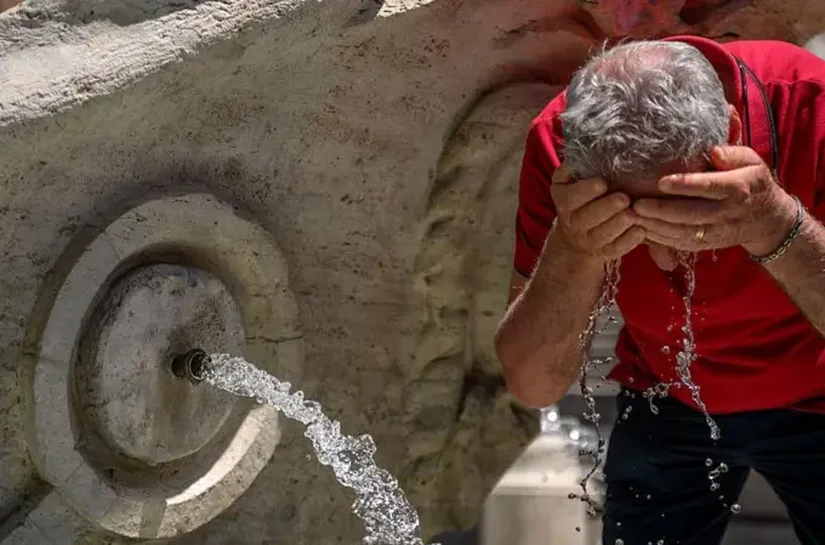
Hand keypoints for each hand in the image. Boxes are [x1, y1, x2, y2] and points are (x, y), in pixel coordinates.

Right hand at [551, 163, 644, 260]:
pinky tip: (641, 229)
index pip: (571, 197)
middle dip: (607, 207)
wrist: (574, 237)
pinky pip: (617, 249)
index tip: (602, 183)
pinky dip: (629, 240)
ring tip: (633, 213)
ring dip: (619, 224)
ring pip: (603, 235)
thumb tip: (582, 151)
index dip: (586, 190)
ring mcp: (589, 240)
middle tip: (624, 198)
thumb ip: (571, 169)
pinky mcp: (605, 252)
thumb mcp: (567, 183)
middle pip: (588, 217)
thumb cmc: (578, 200)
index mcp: (564, 202)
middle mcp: (574, 223)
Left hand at [632, 146, 797, 254]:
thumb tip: (714, 151)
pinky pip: (681, 244)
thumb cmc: (753, 183)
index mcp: (737, 188)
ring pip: (683, 232)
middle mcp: (726, 212)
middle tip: (635, 204)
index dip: (685, 186)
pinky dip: (660, 239)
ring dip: (655, 227)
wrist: (768, 220)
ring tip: (632, 217)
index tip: (661, 182)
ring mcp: (716, 231)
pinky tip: (642, 230)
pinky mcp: (708, 244)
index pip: (709, 187)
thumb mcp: (752, 162)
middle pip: (690, 214)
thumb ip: (733, 154)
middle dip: (660, 211)